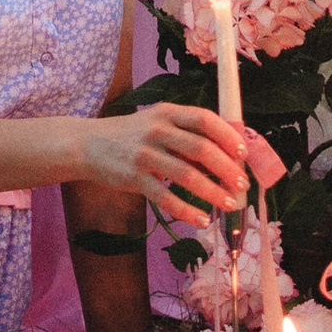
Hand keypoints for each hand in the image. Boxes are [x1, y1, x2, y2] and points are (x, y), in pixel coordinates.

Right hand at [79, 100, 250, 230]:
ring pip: (187, 175)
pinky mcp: (134, 178)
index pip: (204, 119)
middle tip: (242, 184)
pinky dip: (187, 211)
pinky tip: (202, 219)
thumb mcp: (157, 123)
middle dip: (226, 168)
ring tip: (229, 204)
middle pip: (200, 148)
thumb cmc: (130, 135)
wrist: (88, 144)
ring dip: (212, 192)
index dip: (227, 135)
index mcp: (167, 112)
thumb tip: (225, 154)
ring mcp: (144, 154)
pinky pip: (166, 198)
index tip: (243, 153)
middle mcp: (157, 129)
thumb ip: (186, 135)